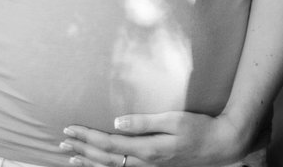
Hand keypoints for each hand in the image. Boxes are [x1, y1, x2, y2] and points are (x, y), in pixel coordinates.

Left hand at [59, 111, 247, 166]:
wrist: (222, 146)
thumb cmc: (199, 129)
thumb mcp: (173, 120)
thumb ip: (144, 123)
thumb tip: (116, 122)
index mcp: (147, 150)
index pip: (109, 144)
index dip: (87, 137)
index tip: (70, 129)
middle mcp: (145, 163)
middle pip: (105, 159)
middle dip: (81, 150)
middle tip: (60, 142)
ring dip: (89, 162)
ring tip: (69, 157)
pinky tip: (96, 165)